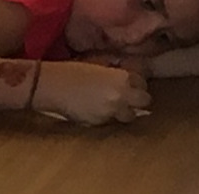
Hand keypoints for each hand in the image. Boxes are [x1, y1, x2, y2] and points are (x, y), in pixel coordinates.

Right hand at [35, 60, 152, 122]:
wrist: (53, 86)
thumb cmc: (72, 72)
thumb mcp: (100, 65)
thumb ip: (118, 73)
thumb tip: (128, 77)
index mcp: (123, 78)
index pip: (143, 84)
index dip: (137, 85)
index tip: (131, 86)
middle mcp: (121, 97)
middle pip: (145, 102)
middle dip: (138, 101)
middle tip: (130, 99)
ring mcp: (110, 112)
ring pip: (129, 116)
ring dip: (124, 112)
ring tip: (113, 106)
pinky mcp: (98, 123)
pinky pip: (110, 121)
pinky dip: (106, 117)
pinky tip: (95, 110)